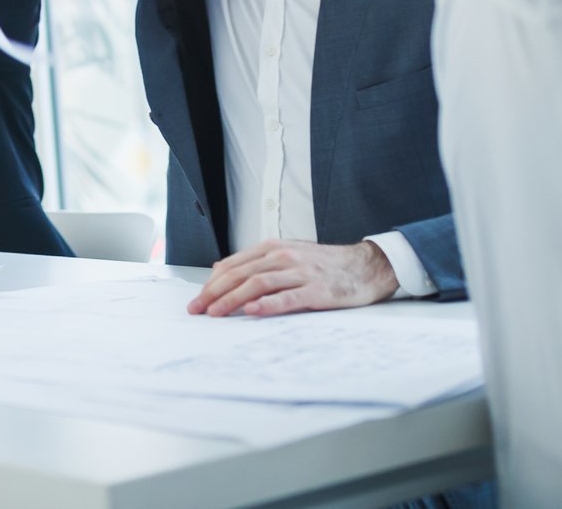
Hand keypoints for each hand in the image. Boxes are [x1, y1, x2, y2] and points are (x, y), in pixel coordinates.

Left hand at [187, 238, 399, 316]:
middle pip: (240, 274)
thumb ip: (257, 263)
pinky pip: (288, 297)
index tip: (197, 300)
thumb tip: (220, 272)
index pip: (233, 265)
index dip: (211, 283)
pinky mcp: (317, 290)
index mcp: (273, 248)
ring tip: (216, 313)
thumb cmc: (324, 265)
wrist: (365, 266)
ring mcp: (300, 272)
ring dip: (233, 299)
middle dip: (214, 293)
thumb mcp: (287, 256)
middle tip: (197, 309)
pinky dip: (268, 304)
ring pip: (258, 283)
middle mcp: (284, 257)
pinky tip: (252, 311)